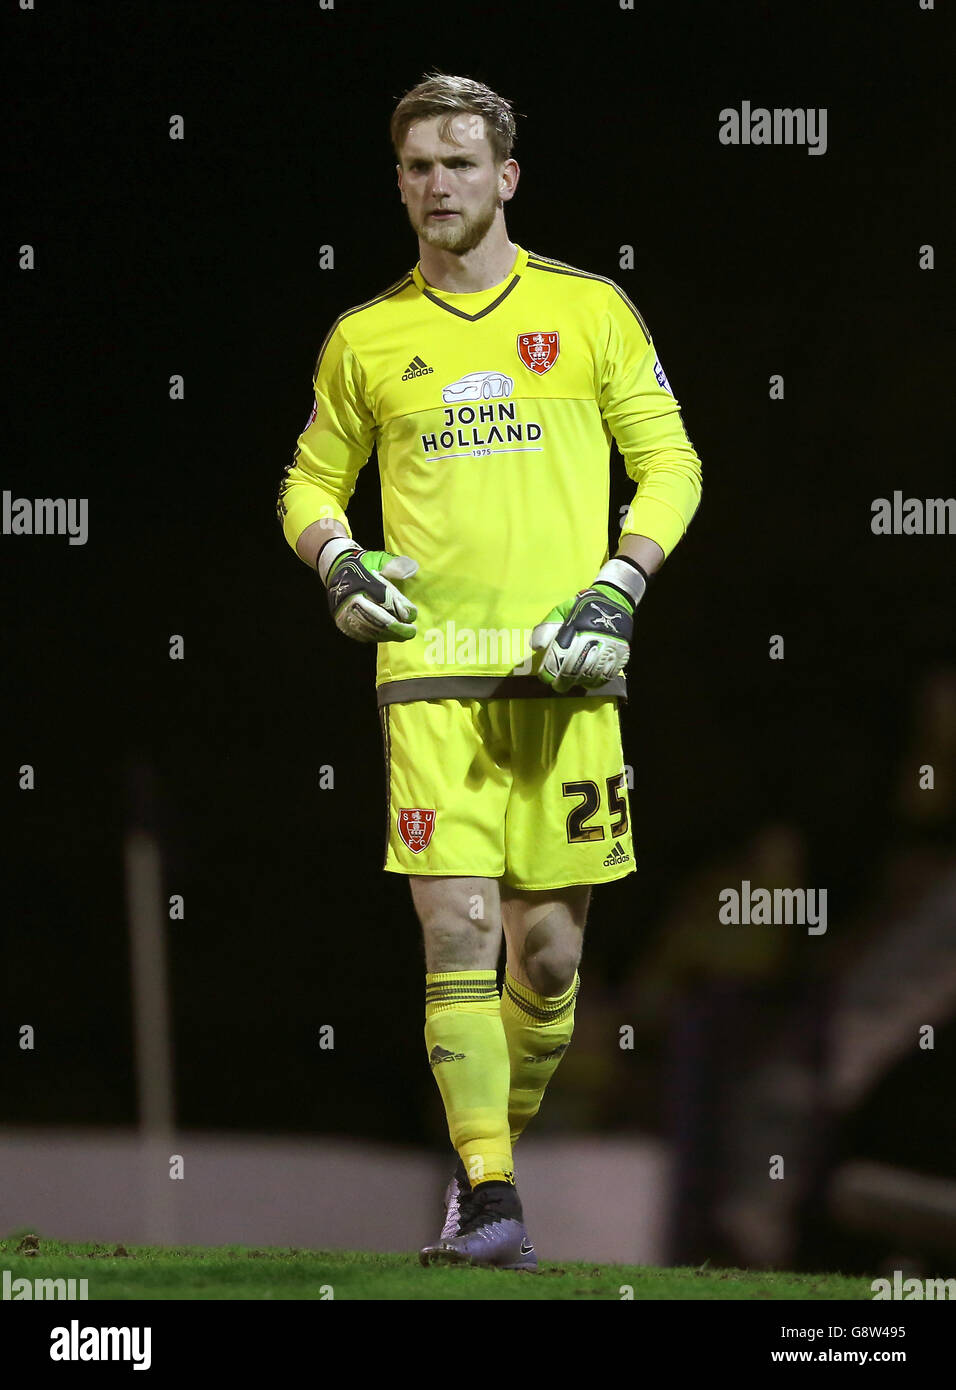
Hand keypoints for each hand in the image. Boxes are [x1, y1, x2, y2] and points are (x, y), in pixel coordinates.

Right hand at [318, 537, 418, 642]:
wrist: (337, 569)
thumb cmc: (363, 565)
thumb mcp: (379, 559)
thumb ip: (396, 564)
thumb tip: (414, 569)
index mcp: (359, 581)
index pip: (383, 599)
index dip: (399, 609)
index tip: (412, 615)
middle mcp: (349, 599)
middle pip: (377, 619)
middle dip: (397, 628)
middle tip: (411, 631)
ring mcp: (343, 613)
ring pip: (370, 630)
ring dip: (389, 635)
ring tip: (404, 634)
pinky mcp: (342, 622)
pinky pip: (362, 635)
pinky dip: (378, 637)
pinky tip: (389, 635)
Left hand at [531, 557, 646, 692]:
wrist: (614, 601)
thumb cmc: (582, 607)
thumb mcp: (561, 611)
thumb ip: (546, 627)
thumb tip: (535, 647)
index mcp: (574, 629)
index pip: (557, 658)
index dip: (549, 672)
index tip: (545, 677)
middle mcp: (591, 640)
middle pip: (573, 671)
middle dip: (562, 682)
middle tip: (557, 686)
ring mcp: (608, 648)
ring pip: (589, 676)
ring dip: (578, 683)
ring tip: (572, 683)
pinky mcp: (620, 654)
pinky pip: (606, 676)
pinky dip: (595, 683)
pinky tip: (589, 682)